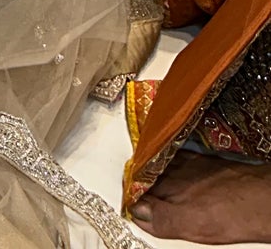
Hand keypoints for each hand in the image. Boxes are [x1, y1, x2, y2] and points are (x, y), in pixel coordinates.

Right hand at [130, 152, 270, 242]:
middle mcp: (177, 173)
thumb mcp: (193, 226)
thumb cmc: (232, 214)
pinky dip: (168, 161)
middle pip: (148, 174)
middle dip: (137, 180)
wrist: (261, 197)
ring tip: (142, 175)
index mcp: (171, 189)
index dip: (130, 196)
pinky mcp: (204, 161)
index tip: (125, 203)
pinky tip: (169, 165)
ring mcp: (191, 164)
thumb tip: (137, 213)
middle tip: (129, 189)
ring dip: (150, 169)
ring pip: (160, 164)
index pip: (139, 189)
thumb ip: (162, 219)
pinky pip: (176, 156)